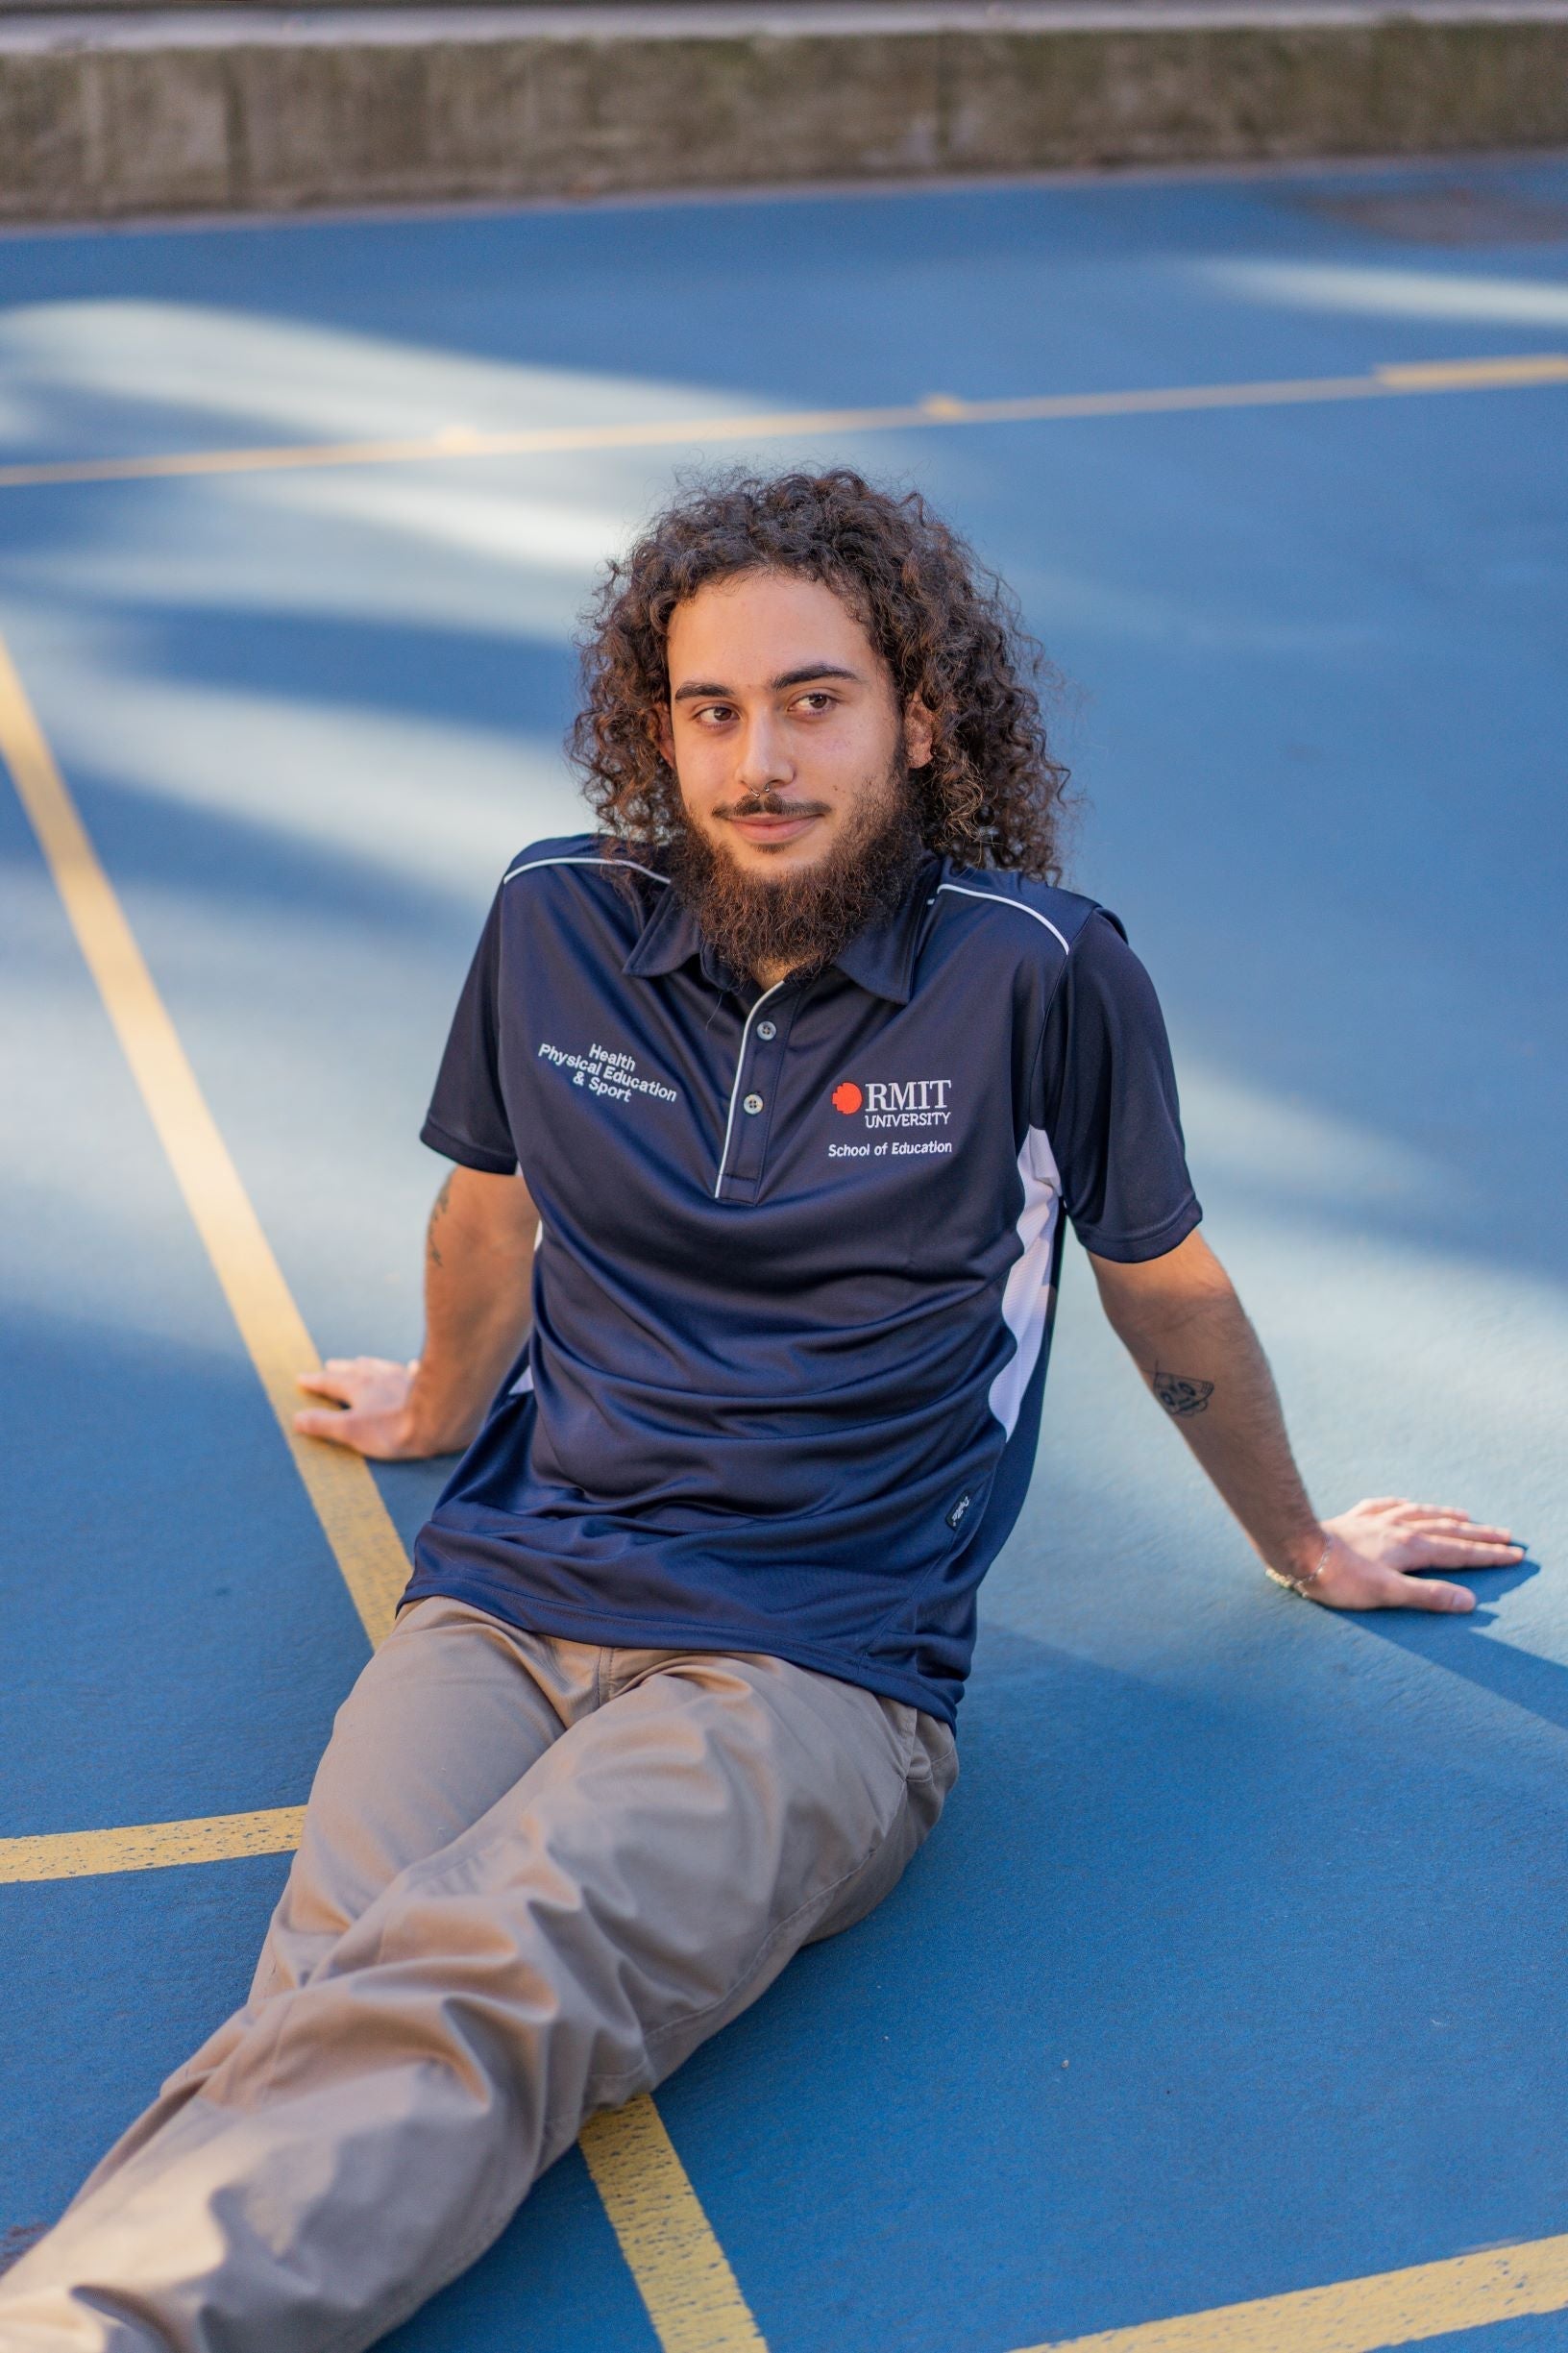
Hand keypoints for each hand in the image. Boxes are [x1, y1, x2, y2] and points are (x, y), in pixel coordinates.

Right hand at [293, 1356, 445, 1459]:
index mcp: (359, 1388)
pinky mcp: (428, 1382)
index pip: (331, 1383)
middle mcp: (380, 1377)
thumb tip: (297, 1418)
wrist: (442, 1417)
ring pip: (381, 1367)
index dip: (315, 1382)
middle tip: (330, 1364)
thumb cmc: (395, 1428)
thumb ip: (324, 1424)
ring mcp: (404, 1377)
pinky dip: (408, 1369)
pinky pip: (414, 1371)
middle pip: (356, 1370)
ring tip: (363, 1361)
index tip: (302, 1378)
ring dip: (370, 1365)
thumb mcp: (352, 1430)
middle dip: (341, 1369)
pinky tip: (412, 1366)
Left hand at [1295, 1497, 1523, 1612]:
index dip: (1489, 1555)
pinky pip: (1387, 1506)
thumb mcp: (1387, 1593)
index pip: (1460, 1552)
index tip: (1516, 1554)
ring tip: (1466, 1515)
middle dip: (1479, 1535)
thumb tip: (1470, 1602)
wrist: (1297, 1547)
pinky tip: (1405, 1504)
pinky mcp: (1355, 1517)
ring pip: (1421, 1513)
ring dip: (1447, 1515)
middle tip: (1506, 1536)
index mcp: (1412, 1547)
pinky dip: (1404, 1505)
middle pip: (1448, 1529)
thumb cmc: (1340, 1578)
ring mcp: (1377, 1520)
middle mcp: (1399, 1528)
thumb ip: (1428, 1596)